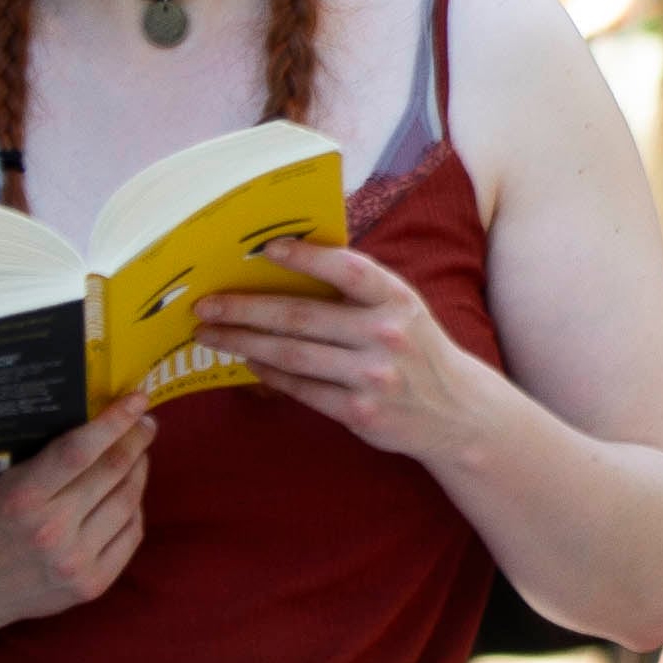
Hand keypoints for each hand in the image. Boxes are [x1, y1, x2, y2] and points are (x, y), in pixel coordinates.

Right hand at [0, 402, 150, 632]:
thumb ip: (32, 453)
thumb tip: (83, 412)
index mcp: (21, 498)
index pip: (79, 451)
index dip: (114, 422)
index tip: (137, 398)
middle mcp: (51, 531)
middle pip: (113, 472)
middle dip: (135, 440)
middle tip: (144, 422)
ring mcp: (74, 561)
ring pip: (129, 501)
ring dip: (138, 470)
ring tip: (137, 455)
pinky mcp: (91, 585)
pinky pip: (131, 533)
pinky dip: (135, 507)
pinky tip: (129, 493)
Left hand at [199, 240, 498, 463]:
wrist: (456, 410)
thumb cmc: (416, 349)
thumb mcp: (401, 310)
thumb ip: (358, 291)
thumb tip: (285, 266)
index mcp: (396, 299)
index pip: (348, 270)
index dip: (307, 257)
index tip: (265, 248)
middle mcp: (386, 335)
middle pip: (302, 318)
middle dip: (246, 309)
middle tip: (206, 305)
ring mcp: (373, 377)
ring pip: (293, 356)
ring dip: (244, 344)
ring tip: (210, 335)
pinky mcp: (361, 413)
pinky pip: (303, 390)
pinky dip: (270, 375)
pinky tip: (248, 363)